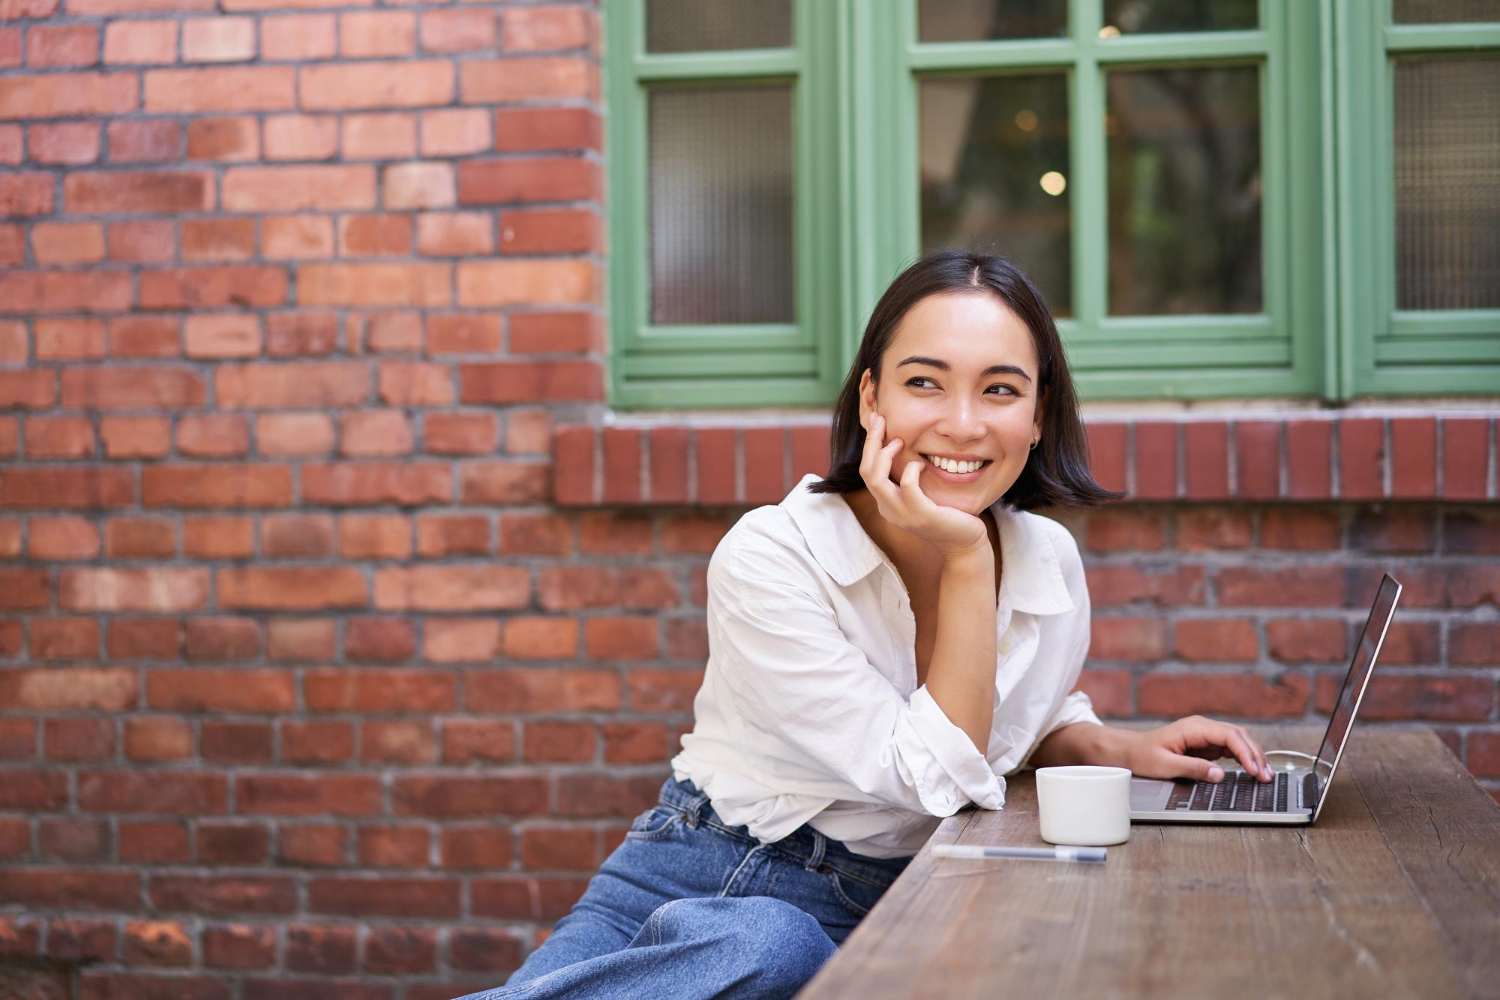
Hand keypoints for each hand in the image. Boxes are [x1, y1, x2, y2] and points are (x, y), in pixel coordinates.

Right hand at [859, 413, 987, 556]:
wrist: (964, 544)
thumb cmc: (946, 514)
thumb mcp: (921, 494)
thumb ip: (908, 477)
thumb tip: (904, 447)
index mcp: (886, 503)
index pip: (867, 470)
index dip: (869, 444)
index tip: (877, 420)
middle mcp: (889, 509)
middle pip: (866, 471)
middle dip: (871, 442)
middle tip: (881, 420)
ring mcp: (903, 514)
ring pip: (876, 479)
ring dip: (885, 454)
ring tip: (899, 441)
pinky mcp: (921, 515)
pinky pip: (907, 486)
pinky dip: (911, 469)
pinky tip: (921, 464)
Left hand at [1123, 715, 1273, 783]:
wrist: (1130, 750)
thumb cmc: (1143, 756)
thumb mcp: (1165, 765)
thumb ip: (1193, 768)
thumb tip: (1220, 774)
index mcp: (1193, 728)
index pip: (1229, 736)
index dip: (1246, 753)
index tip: (1255, 770)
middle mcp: (1202, 727)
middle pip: (1238, 736)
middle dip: (1255, 755)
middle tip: (1267, 777)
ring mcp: (1205, 734)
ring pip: (1238, 740)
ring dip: (1253, 756)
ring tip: (1265, 775)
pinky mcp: (1205, 743)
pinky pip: (1230, 747)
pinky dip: (1243, 758)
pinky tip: (1252, 770)